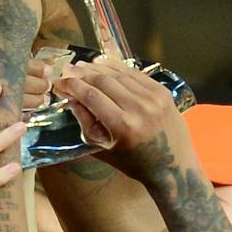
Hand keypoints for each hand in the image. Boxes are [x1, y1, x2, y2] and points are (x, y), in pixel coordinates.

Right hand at [52, 58, 194, 183]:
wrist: (172, 167)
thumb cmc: (134, 162)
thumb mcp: (103, 148)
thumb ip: (85, 121)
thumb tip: (71, 97)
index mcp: (122, 126)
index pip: (90, 95)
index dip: (71, 86)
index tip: (59, 83)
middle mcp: (139, 108)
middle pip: (102, 80)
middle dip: (81, 74)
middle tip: (66, 71)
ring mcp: (153, 97)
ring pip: (118, 74)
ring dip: (97, 68)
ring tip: (81, 66)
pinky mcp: (162, 91)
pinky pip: (134, 74)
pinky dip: (116, 67)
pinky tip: (102, 63)